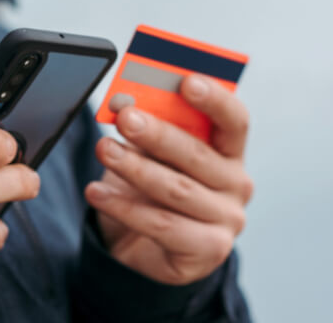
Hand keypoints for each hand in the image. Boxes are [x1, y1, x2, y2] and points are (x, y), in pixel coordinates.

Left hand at [85, 75, 252, 284]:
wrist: (142, 245)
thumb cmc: (150, 186)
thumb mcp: (150, 153)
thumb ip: (146, 127)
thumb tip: (124, 101)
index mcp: (229, 151)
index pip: (234, 120)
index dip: (214, 100)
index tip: (186, 81)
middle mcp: (237, 184)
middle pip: (198, 154)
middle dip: (158, 133)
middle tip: (125, 118)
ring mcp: (226, 220)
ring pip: (176, 189)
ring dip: (135, 168)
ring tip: (104, 150)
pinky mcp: (208, 251)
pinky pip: (162, 225)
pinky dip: (125, 207)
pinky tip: (96, 193)